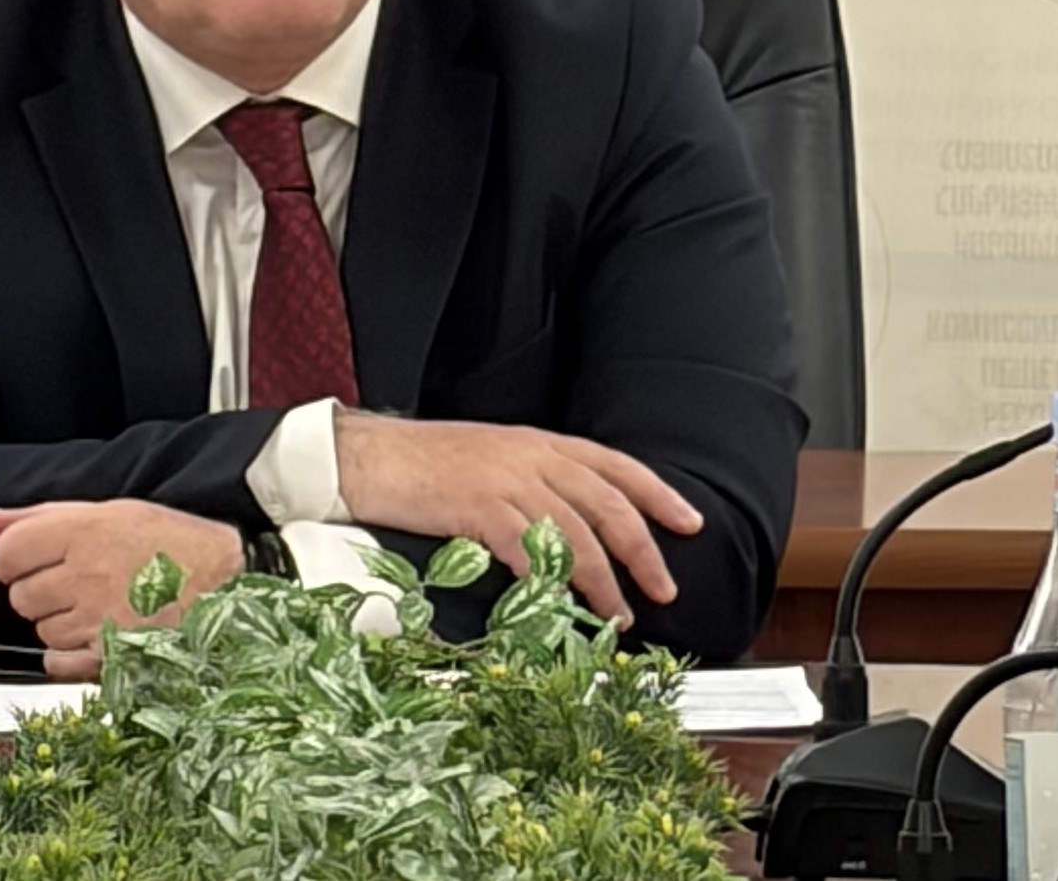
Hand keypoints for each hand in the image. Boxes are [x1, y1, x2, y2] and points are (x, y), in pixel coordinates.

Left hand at [0, 498, 243, 679]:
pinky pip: (57, 662)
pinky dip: (66, 653)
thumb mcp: (110, 511)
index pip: (9, 551)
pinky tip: (93, 633)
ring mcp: (97, 619)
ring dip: (58, 622)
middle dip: (38, 591)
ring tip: (94, 605)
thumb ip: (44, 516)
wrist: (224, 581)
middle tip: (71, 581)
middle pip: (20, 596)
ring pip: (41, 630)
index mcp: (85, 532)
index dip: (13, 558)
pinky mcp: (109, 656)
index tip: (29, 560)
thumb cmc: (170, 541)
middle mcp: (87, 575)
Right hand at [333, 413, 700, 627]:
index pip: (613, 464)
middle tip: (664, 587)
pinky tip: (562, 604)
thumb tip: (568, 530)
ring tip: (619, 615)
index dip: (656, 493)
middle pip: (606, 501)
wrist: (368, 457)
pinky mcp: (479, 506)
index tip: (689, 522)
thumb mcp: (489, 462)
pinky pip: (531, 547)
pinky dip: (554, 579)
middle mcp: (530, 454)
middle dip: (643, 548)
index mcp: (536, 441)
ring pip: (577, 531)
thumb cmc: (422, 466)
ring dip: (605, 579)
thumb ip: (531, 485)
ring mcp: (506, 478)